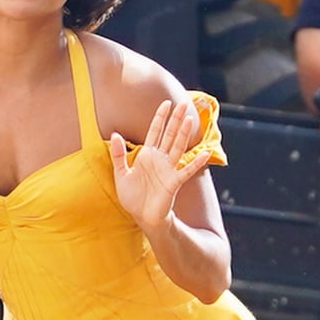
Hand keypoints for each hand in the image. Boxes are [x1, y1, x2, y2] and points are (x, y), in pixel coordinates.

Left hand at [109, 99, 210, 232]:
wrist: (141, 216)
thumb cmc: (133, 196)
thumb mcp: (121, 173)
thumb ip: (118, 154)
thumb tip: (114, 134)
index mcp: (147, 155)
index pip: (155, 131)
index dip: (160, 117)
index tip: (165, 103)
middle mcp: (160, 159)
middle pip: (169, 135)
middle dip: (176, 120)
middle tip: (184, 104)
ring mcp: (168, 170)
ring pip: (177, 148)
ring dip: (184, 135)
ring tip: (190, 120)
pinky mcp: (174, 182)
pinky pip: (186, 171)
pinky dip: (195, 163)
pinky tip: (204, 153)